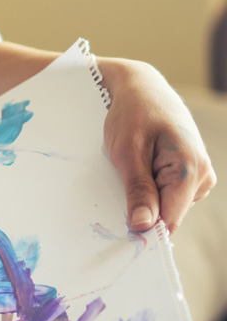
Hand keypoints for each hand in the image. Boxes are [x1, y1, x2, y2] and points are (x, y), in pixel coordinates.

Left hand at [100, 58, 215, 232]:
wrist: (143, 88)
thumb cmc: (134, 114)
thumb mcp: (127, 153)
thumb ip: (138, 191)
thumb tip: (144, 227)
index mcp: (191, 170)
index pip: (169, 220)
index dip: (144, 228)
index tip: (119, 231)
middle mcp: (203, 176)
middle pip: (168, 215)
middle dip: (142, 209)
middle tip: (119, 186)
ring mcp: (200, 175)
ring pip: (167, 206)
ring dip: (145, 196)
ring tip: (133, 169)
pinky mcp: (191, 174)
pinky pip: (168, 195)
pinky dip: (151, 188)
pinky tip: (141, 168)